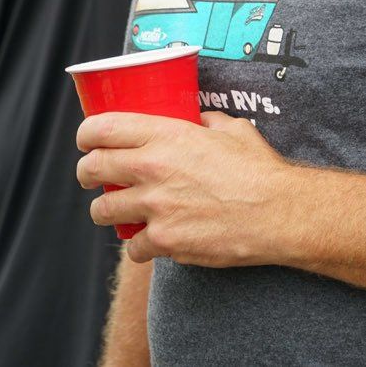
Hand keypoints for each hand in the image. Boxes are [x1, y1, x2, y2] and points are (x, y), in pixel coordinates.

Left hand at [77, 111, 292, 265]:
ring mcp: (156, 207)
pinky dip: (140, 246)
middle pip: (91, 168)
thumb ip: (206, 121)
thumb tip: (195, 118)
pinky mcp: (164, 240)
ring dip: (107, 211)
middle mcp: (153, 169)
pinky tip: (155, 240)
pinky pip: (132, 247)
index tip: (87, 140)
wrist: (279, 212)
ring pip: (102, 211)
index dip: (87, 134)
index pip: (103, 128)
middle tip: (93, 177)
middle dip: (86, 173)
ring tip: (121, 211)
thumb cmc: (259, 169)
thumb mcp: (233, 130)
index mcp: (167, 136)